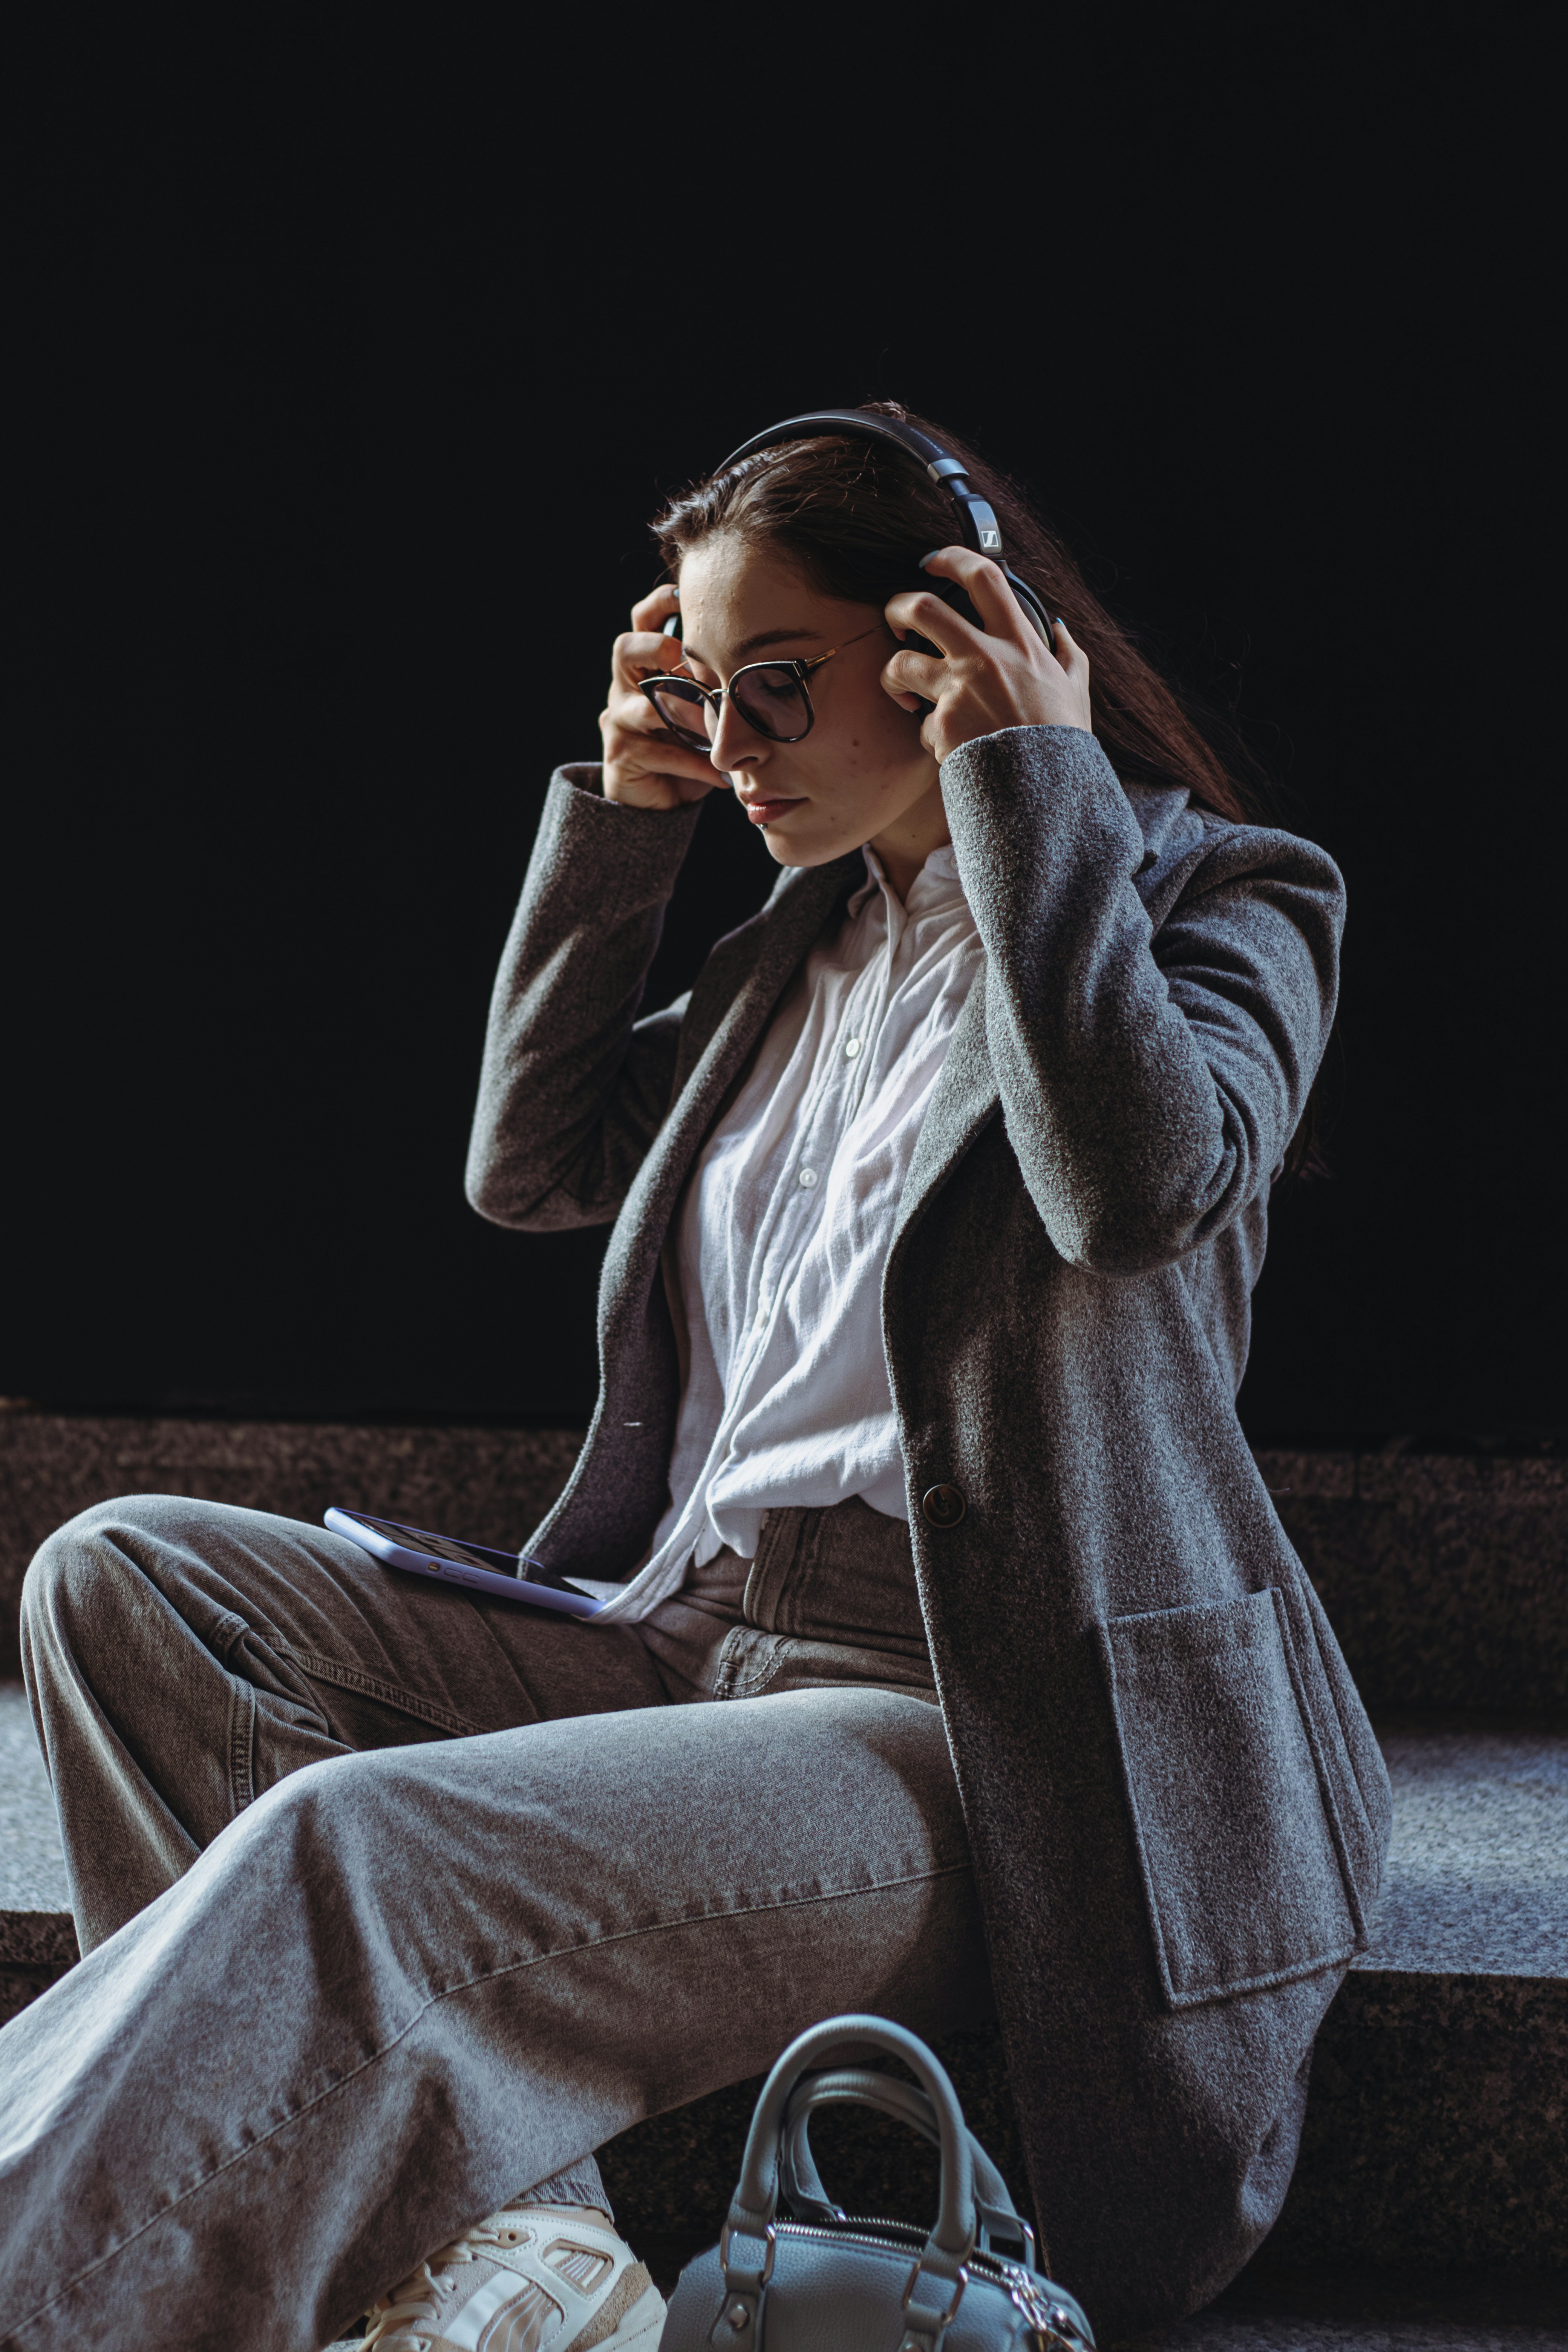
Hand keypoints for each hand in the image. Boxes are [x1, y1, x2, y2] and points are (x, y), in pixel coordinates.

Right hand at [599, 583, 727, 808]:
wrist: (660, 800)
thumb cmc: (688, 746)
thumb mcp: (703, 710)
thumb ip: (716, 683)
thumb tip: (765, 657)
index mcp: (643, 668)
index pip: (641, 622)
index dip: (660, 603)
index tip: (688, 594)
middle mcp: (624, 688)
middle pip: (626, 649)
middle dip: (660, 650)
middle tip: (693, 664)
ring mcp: (618, 721)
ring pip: (646, 706)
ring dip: (688, 717)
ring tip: (718, 730)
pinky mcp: (621, 755)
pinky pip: (659, 753)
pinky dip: (693, 764)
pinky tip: (718, 775)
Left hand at [880, 547, 1091, 763]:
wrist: (1047, 792)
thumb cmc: (1062, 741)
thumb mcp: (1076, 690)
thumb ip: (1068, 654)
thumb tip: (1059, 628)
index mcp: (1019, 643)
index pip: (983, 578)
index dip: (952, 559)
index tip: (934, 562)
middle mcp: (985, 658)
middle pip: (922, 608)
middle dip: (897, 607)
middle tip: (894, 620)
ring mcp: (959, 691)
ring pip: (901, 665)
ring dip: (892, 677)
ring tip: (902, 692)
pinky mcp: (943, 725)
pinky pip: (922, 724)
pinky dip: (930, 735)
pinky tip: (949, 747)